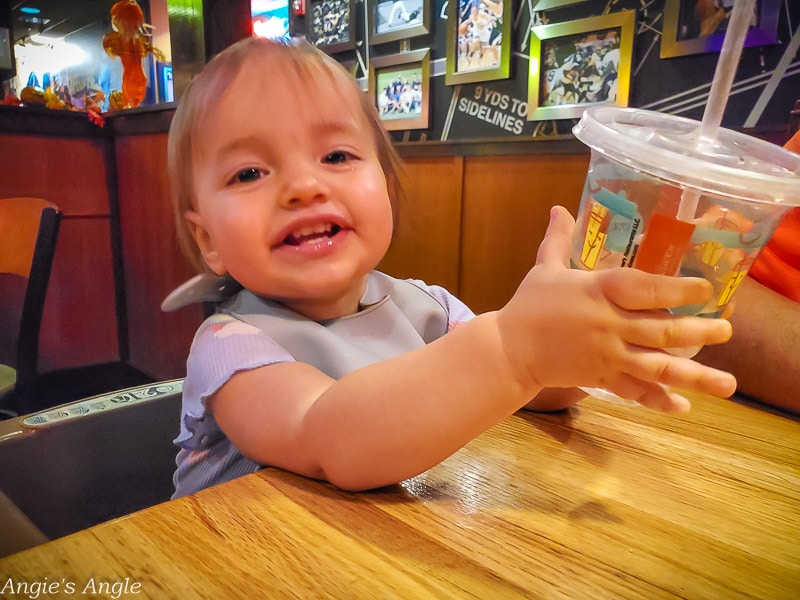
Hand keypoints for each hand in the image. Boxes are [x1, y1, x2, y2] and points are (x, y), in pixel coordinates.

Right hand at [496, 206, 736, 411]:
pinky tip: (684, 406)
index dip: (679, 290)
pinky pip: (635, 392)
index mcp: (599, 291)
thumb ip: (559, 239)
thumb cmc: (528, 305)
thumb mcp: (544, 268)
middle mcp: (609, 324)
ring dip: (695, 375)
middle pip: (661, 331)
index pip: (646, 289)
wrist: (509, 349)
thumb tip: (558, 207)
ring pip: (657, 367)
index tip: (705, 290)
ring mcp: (607, 355)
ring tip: (728, 384)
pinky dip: (659, 400)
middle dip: (699, 332)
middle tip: (727, 331)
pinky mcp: (602, 378)